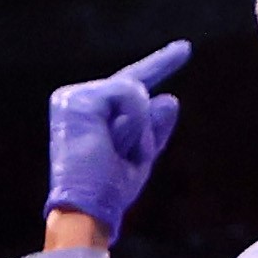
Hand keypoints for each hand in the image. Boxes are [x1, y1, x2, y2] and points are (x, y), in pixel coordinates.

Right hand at [46, 40, 190, 241]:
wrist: (86, 209)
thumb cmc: (109, 191)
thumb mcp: (140, 156)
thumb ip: (153, 129)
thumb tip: (170, 98)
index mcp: (86, 114)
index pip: (127, 87)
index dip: (158, 66)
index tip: (184, 49)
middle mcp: (75, 100)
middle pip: (133, 81)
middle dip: (158, 78)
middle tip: (169, 78)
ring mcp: (73, 96)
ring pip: (134, 89)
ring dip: (139, 128)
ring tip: (119, 152)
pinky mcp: (77, 99)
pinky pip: (128, 94)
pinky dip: (133, 121)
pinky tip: (114, 141)